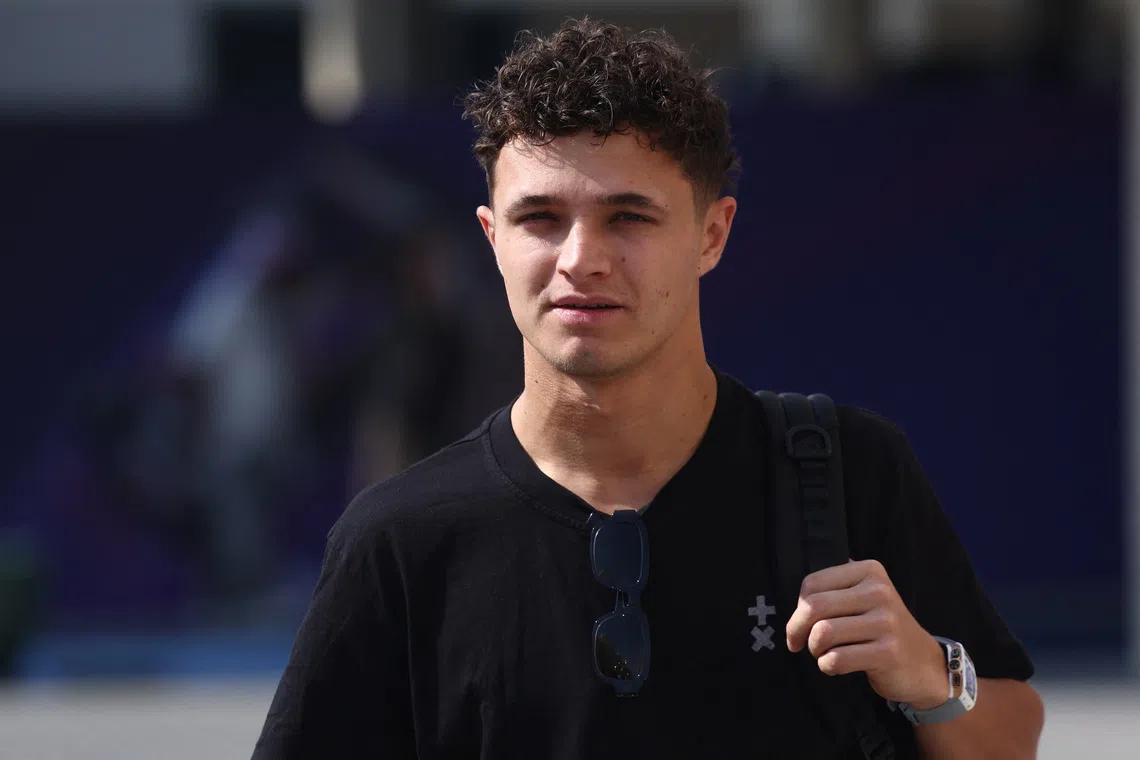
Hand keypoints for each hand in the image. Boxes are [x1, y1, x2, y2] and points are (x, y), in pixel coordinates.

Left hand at [785, 559, 948, 708]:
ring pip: (822, 633)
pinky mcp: (888, 653)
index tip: (800, 625)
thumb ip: (834, 589)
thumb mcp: (864, 597)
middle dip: (797, 629)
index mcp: (870, 571)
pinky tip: (835, 665)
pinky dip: (827, 666)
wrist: (924, 664)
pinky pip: (836, 659)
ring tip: (823, 653)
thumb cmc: (882, 630)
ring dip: (814, 649)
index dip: (797, 608)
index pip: (812, 584)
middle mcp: (879, 592)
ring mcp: (886, 622)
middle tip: (799, 643)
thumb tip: (798, 599)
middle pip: (813, 606)